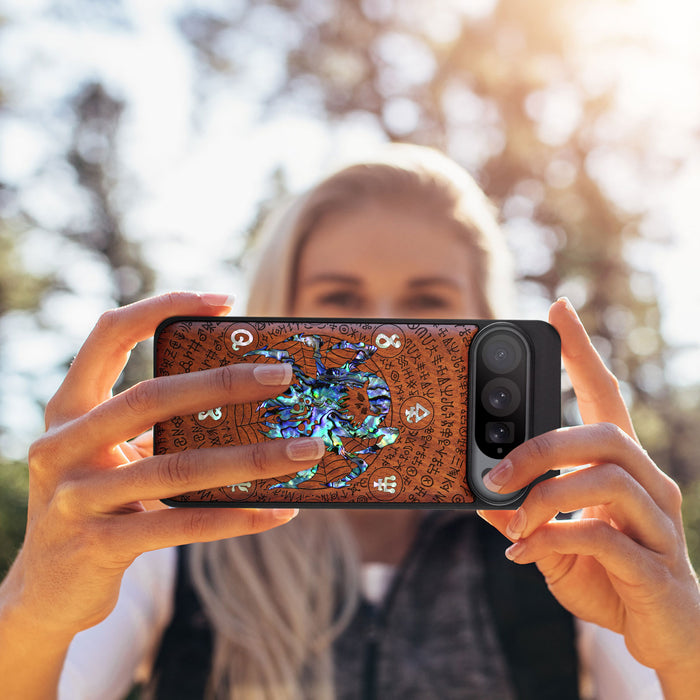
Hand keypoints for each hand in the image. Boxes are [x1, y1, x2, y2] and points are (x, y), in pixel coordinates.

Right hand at [3, 292, 323, 639]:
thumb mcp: (112, 455)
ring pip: (177, 468)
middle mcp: (62, 445)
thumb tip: (247, 400)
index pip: (108, 334)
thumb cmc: (97, 504)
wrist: (46, 590)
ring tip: (305, 449)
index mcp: (68, 409)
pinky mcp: (98, 546)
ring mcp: (76, 497)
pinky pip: (182, 525)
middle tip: (283, 374)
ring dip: (252, 458)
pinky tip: (280, 511)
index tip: (224, 301)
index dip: (162, 307)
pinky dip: (237, 517)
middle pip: (151, 397)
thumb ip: (156, 427)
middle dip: (223, 382)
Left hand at [478, 298, 699, 690]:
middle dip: (541, 447)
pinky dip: (553, 540)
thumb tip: (481, 495)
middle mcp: (649, 484)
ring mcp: (659, 523)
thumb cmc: (609, 576)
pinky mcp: (657, 566)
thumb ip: (522, 515)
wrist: (663, 634)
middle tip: (495, 472)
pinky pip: (604, 538)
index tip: (558, 309)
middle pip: (604, 434)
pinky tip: (524, 554)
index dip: (582, 352)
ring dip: (545, 497)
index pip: (605, 395)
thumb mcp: (553, 540)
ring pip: (606, 479)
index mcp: (621, 468)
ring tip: (511, 522)